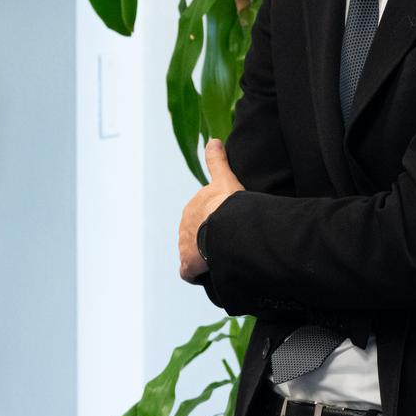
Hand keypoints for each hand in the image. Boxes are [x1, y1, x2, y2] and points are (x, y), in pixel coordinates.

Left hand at [179, 139, 244, 281]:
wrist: (225, 225)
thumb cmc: (228, 203)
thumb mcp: (224, 177)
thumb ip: (217, 161)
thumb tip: (213, 141)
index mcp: (193, 207)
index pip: (202, 215)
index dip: (214, 221)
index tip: (227, 225)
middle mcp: (185, 226)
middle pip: (197, 234)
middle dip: (209, 239)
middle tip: (229, 242)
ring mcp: (185, 246)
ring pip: (194, 253)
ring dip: (206, 256)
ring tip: (224, 257)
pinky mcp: (188, 264)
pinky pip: (189, 272)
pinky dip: (197, 274)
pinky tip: (210, 274)